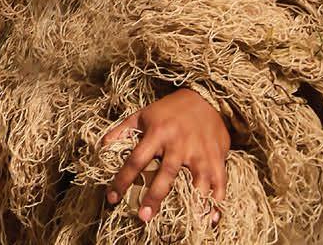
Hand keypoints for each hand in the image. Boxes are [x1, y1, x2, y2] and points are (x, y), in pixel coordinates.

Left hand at [103, 88, 230, 223]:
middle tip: (143, 217)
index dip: (122, 179)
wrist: (206, 98)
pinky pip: (220, 185)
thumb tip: (102, 145)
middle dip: (154, 197)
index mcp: (157, 133)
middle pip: (166, 175)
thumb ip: (122, 130)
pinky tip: (210, 220)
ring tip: (187, 224)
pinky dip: (217, 203)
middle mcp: (179, 145)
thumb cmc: (170, 109)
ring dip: (192, 205)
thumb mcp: (143, 114)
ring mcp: (200, 154)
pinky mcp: (217, 159)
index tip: (112, 197)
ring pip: (197, 183)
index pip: (135, 160)